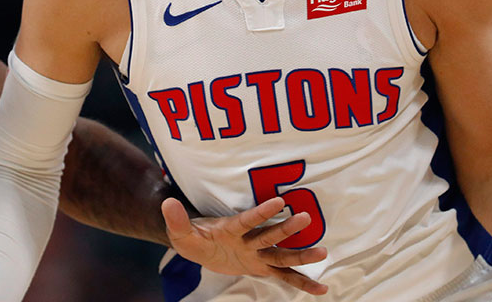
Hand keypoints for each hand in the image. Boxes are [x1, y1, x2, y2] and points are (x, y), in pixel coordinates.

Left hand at [163, 196, 328, 295]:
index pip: (248, 219)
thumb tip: (167, 203)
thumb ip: (176, 220)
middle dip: (286, 228)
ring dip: (301, 254)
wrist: (199, 245)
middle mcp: (249, 239)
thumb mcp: (180, 232)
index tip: (278, 201)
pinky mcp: (261, 266)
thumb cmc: (191, 236)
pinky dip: (302, 282)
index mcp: (231, 228)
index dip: (261, 212)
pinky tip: (321, 289)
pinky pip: (284, 276)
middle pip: (269, 235)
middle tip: (306, 218)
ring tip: (324, 252)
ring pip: (282, 254)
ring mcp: (257, 252)